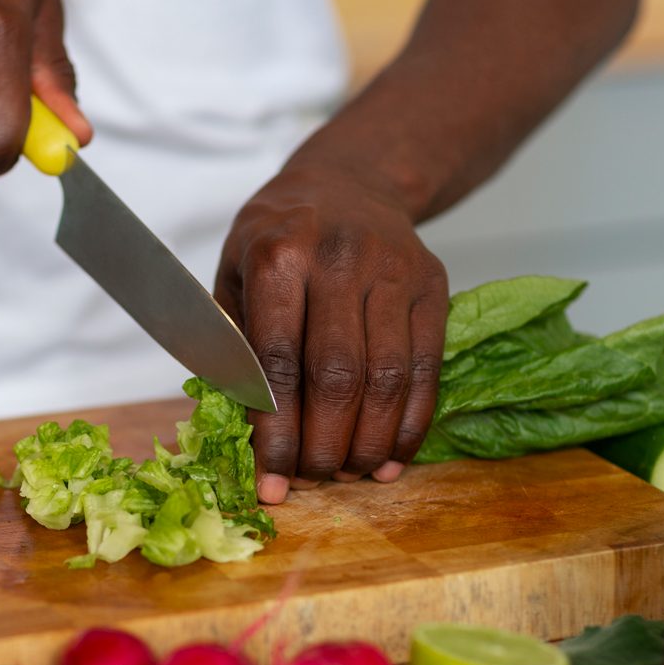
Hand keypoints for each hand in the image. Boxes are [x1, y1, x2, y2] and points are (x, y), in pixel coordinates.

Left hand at [214, 160, 447, 503]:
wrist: (347, 181)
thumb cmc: (276, 240)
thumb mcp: (233, 277)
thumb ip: (231, 348)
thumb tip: (235, 437)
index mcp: (279, 256)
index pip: (278, 362)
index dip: (276, 433)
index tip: (271, 483)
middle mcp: (339, 258)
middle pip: (337, 376)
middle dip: (325, 445)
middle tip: (313, 482)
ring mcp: (393, 269)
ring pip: (387, 378)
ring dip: (369, 441)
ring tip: (351, 475)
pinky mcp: (433, 284)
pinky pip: (425, 368)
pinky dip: (410, 423)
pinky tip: (391, 457)